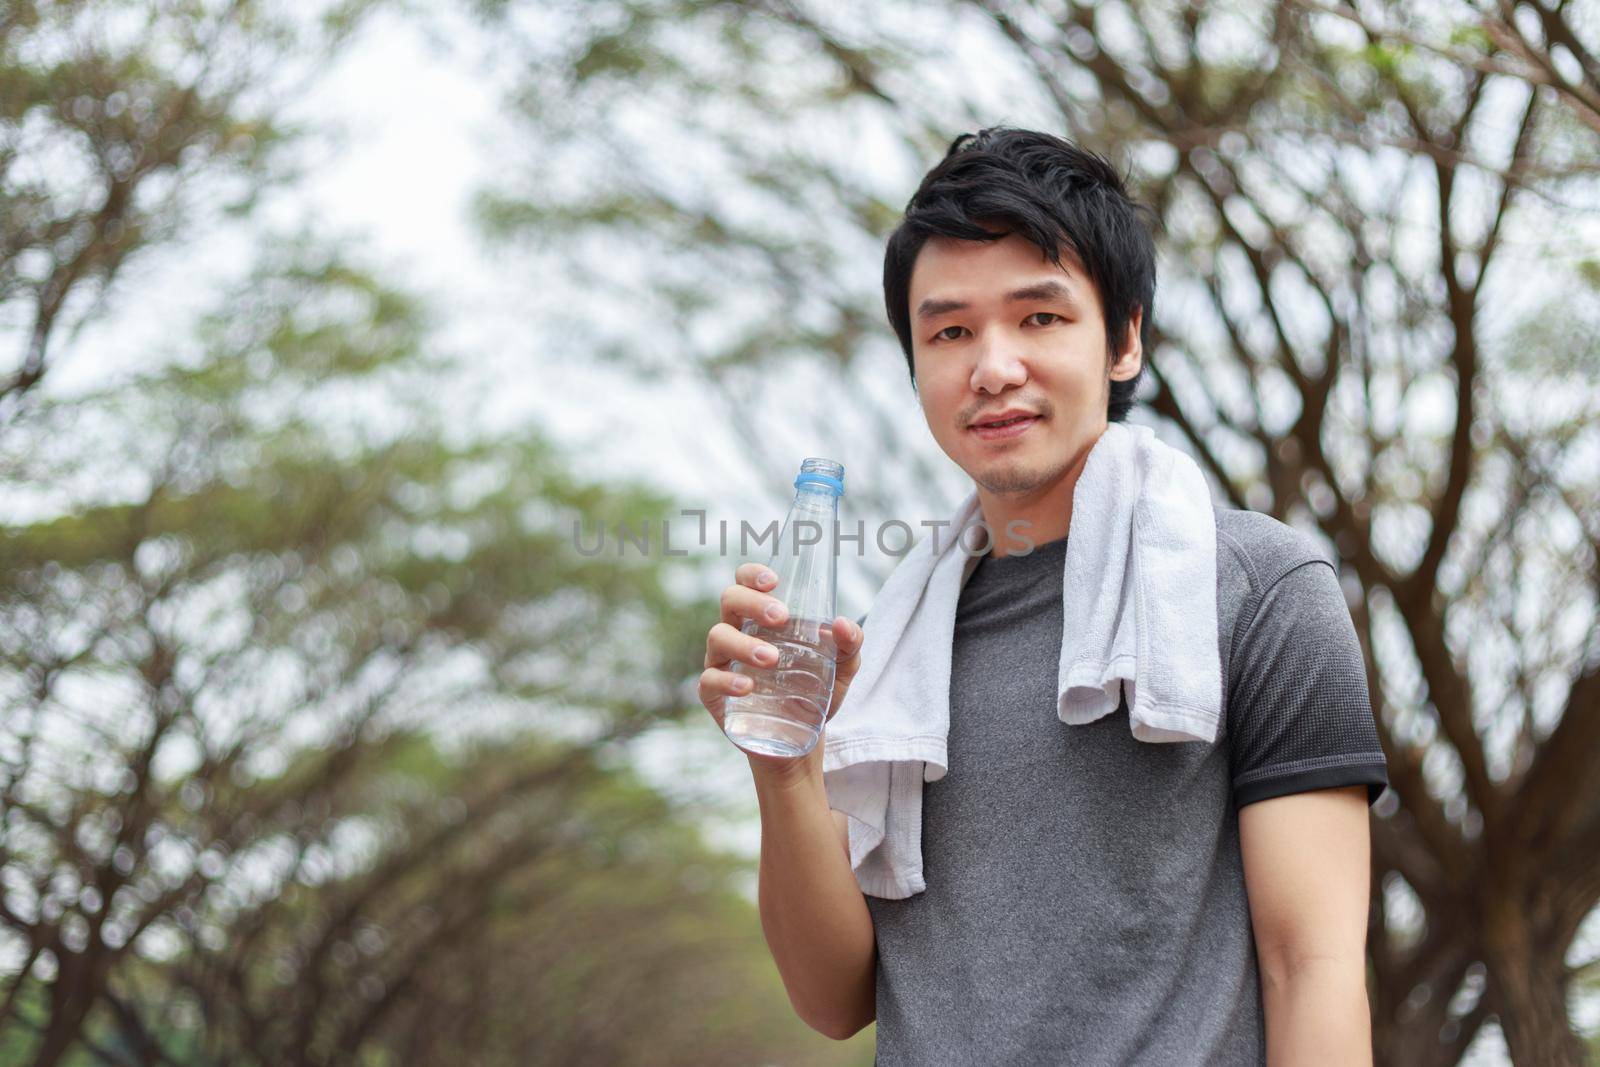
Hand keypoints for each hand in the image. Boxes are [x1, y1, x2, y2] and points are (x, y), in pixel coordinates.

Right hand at [699, 562, 864, 779]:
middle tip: (781, 618)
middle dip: (753, 603)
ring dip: (743, 643)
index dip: (752, 574)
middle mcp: (737, 633)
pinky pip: (709, 680)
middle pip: (730, 600)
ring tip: (771, 659)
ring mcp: (722, 663)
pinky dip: (727, 680)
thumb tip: (843, 624)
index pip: (746, 583)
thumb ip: (850, 645)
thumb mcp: (842, 669)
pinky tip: (748, 687)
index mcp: (760, 619)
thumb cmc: (815, 693)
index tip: (773, 580)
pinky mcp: (714, 695)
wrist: (799, 743)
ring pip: (717, 636)